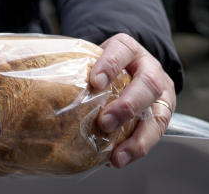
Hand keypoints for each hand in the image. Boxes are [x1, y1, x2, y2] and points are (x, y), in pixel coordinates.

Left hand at [90, 33, 175, 168]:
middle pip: (148, 83)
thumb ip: (78, 67)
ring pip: (159, 114)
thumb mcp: (94, 57)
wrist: (132, 67)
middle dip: (127, 106)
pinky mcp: (164, 114)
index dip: (110, 64)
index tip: (95, 82)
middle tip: (105, 122)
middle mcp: (150, 68)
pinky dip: (137, 148)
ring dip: (138, 137)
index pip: (123, 50)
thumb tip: (44, 82)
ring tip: (117, 154)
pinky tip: (119, 158)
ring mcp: (161, 93)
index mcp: (129, 50)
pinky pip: (157, 134)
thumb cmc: (106, 66)